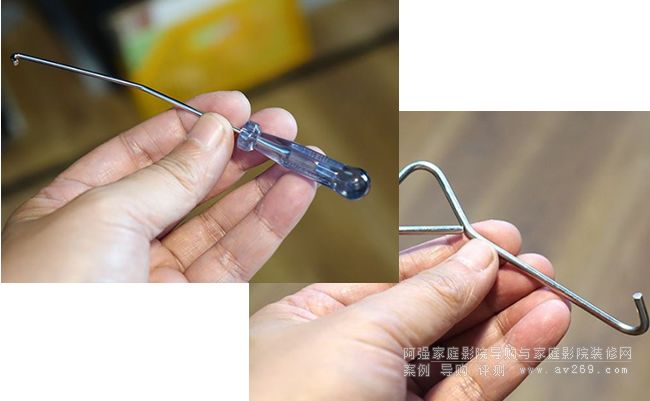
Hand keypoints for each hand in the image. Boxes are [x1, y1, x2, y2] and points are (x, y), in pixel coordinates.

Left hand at [2, 91, 316, 281]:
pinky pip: (238, 257)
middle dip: (237, 152)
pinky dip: (270, 224)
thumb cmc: (45, 298)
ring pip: (221, 221)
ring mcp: (159, 275)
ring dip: (263, 185)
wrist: (56, 385)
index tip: (234, 107)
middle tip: (277, 128)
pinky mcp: (195, 307)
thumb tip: (213, 133)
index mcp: (79, 208)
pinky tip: (293, 193)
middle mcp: (120, 241)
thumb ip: (168, 175)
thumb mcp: (103, 214)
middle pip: (190, 184)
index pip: (143, 153)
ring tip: (298, 155)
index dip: (191, 126)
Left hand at [250, 220, 570, 400]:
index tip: (497, 238)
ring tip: (551, 294)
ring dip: (508, 324)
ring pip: (458, 354)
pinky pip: (469, 390)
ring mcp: (387, 394)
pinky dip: (507, 360)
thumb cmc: (283, 397)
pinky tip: (541, 329)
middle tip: (535, 266)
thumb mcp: (356, 330)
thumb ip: (425, 296)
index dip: (449, 256)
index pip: (396, 277)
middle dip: (487, 288)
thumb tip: (477, 255)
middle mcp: (354, 355)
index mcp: (318, 316)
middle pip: (434, 313)